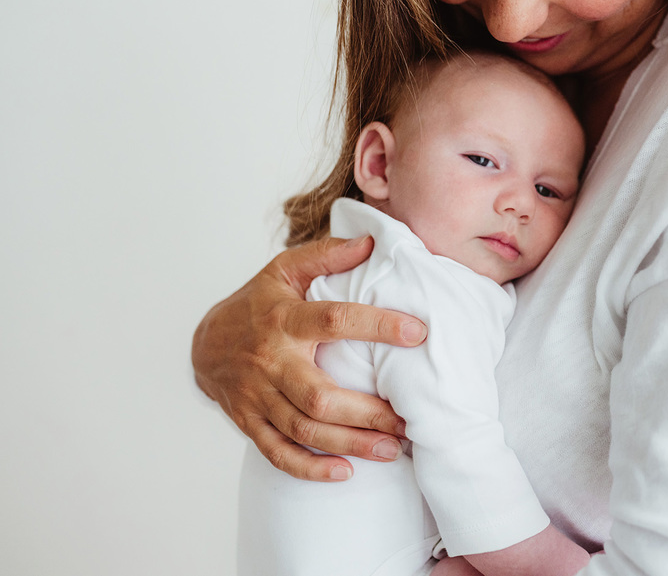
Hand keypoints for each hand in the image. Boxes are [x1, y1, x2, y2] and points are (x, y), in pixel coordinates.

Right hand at [192, 234, 427, 480]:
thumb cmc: (257, 303)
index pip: (333, 320)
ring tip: (392, 448)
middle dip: (365, 413)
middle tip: (407, 420)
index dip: (377, 325)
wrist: (202, 342)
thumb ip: (327, 255)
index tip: (418, 332)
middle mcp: (270, 361)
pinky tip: (346, 472)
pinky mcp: (249, 422)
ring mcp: (257, 397)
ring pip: (303, 430)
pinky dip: (311, 468)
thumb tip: (372, 242)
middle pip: (318, 396)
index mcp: (284, 319)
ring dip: (349, 444)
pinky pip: (278, 453)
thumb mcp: (284, 270)